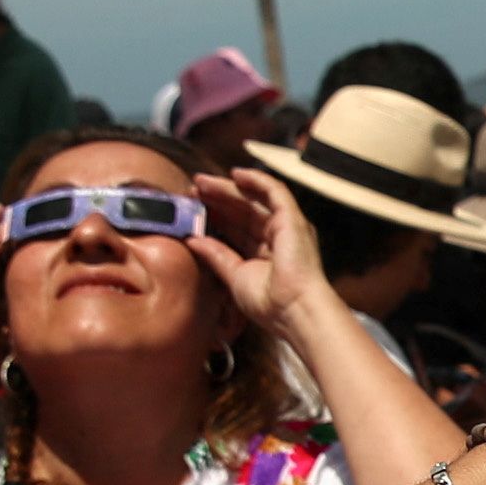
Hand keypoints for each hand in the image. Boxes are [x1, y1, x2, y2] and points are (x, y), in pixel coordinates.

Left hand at [199, 167, 333, 335]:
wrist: (294, 310)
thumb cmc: (270, 303)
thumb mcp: (234, 276)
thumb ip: (216, 256)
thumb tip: (193, 240)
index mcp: (264, 252)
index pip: (235, 227)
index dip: (214, 215)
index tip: (191, 208)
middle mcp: (277, 235)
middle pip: (242, 210)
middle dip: (216, 198)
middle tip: (191, 188)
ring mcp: (286, 225)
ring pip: (253, 198)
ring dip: (227, 188)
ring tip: (202, 181)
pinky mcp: (292, 218)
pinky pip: (274, 190)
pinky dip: (255, 179)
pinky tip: (234, 174)